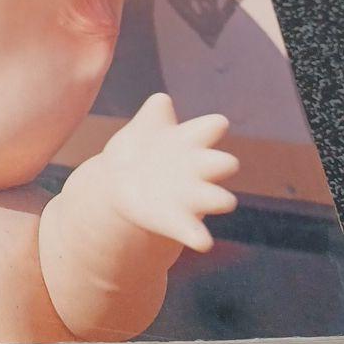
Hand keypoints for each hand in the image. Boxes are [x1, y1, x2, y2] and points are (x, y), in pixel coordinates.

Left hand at [97, 93, 238, 251]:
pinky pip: (193, 231)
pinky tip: (203, 242)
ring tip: (220, 200)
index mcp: (191, 141)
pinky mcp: (177, 221)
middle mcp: (198, 168)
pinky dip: (199, 237)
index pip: (211, 128)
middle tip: (222, 163)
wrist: (119, 180)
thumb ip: (154, 113)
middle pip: (223, 163)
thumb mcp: (145, 126)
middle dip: (224, 163)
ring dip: (218, 199)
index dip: (214, 126)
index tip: (217, 124)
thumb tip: (162, 100)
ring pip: (217, 198)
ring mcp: (190, 196)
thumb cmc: (140, 147)